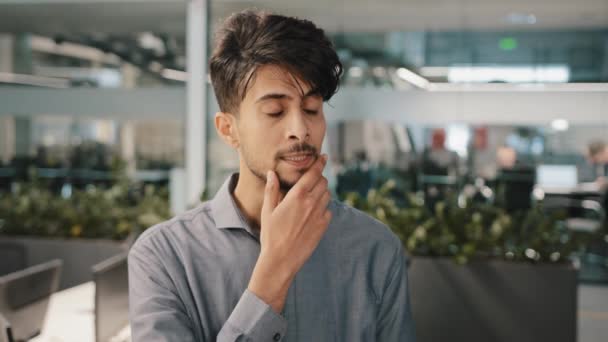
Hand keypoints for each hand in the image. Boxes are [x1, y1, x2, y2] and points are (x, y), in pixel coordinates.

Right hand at [248, 154, 331, 312]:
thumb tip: (272, 173)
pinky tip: (313, 212)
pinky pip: (328, 210)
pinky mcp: (323, 226)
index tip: (323, 157)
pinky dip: (323, 207)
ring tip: (312, 195)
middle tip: (312, 179)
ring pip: (327, 195)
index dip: (319, 163)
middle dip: (319, 178)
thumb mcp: (268, 210)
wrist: (281, 259)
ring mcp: (319, 215)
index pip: (313, 173)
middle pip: (323, 182)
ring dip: (322, 191)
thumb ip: (272, 190)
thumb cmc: (271, 235)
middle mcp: (312, 203)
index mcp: (298, 196)